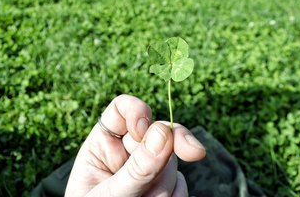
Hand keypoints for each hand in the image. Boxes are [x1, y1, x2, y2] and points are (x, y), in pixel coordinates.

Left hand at [65, 94, 205, 196]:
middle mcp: (128, 152)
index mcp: (105, 145)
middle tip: (195, 152)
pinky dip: (174, 196)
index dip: (137, 111)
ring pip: (172, 161)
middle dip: (174, 142)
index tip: (143, 128)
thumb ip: (136, 168)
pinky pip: (180, 184)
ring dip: (164, 185)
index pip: (121, 111)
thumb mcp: (109, 193)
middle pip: (157, 132)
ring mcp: (149, 168)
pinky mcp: (164, 186)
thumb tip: (164, 133)